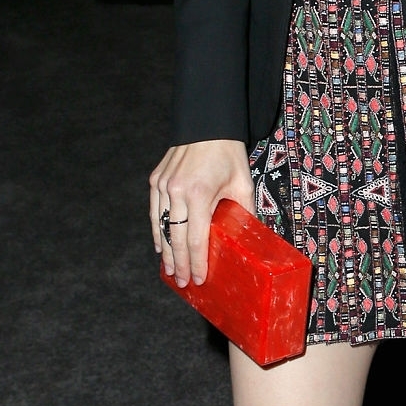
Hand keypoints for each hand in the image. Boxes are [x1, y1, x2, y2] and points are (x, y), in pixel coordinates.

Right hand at [149, 139, 252, 285]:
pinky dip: (157, 230)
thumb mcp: (242, 183)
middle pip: (176, 237)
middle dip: (179, 263)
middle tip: (182, 282)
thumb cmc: (228, 153)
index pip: (196, 238)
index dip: (196, 262)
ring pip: (161, 226)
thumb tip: (250, 236)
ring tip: (171, 270)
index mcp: (199, 194)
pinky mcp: (156, 180)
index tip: (198, 279)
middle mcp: (176, 191)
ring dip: (166, 250)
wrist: (207, 123)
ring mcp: (162, 185)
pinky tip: (161, 244)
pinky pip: (154, 211)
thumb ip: (244, 211)